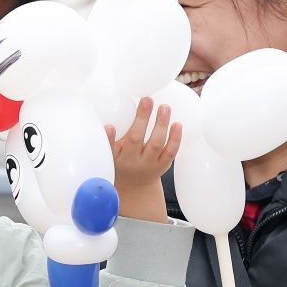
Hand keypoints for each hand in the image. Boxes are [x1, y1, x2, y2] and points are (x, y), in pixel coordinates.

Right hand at [106, 98, 179, 223]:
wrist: (135, 186)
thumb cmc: (122, 161)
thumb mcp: (113, 153)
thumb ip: (115, 136)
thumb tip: (120, 104)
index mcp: (115, 158)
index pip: (110, 148)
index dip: (109, 138)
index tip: (109, 126)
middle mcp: (131, 162)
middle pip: (136, 140)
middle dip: (141, 119)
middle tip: (147, 100)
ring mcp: (148, 164)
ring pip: (155, 144)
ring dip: (161, 124)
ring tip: (164, 107)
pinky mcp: (162, 165)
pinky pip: (170, 152)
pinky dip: (175, 138)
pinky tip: (177, 124)